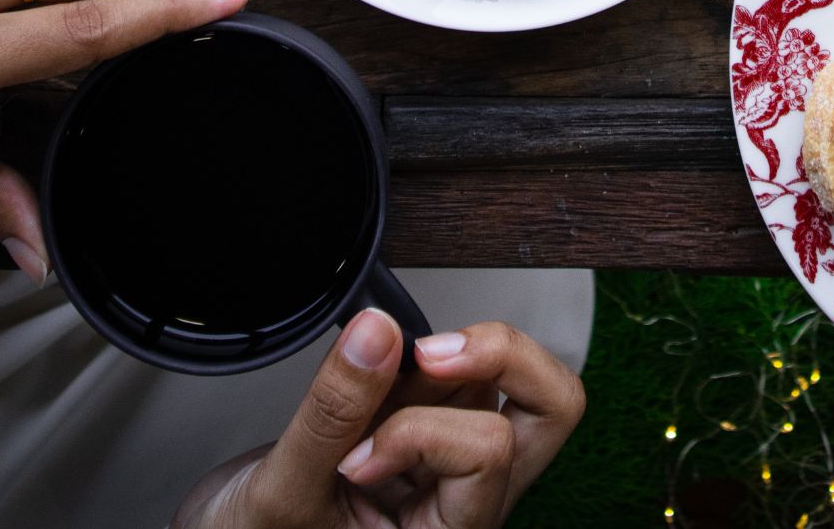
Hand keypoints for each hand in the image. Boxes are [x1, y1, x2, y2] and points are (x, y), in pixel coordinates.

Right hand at [172, 313, 585, 528]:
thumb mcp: (281, 494)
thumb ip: (332, 414)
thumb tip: (378, 331)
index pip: (490, 452)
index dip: (420, 431)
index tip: (359, 453)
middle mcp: (474, 502)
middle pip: (552, 407)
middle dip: (496, 357)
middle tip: (427, 352)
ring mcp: (461, 462)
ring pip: (505, 378)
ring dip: (440, 364)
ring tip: (378, 387)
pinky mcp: (439, 428)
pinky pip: (458, 372)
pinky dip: (414, 361)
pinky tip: (371, 384)